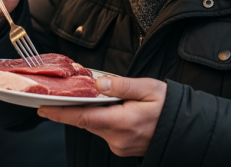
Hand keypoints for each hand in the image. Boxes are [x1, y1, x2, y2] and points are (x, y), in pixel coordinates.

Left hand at [37, 76, 166, 156]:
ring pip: (95, 126)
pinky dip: (101, 118)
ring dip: (91, 112)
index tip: (42, 109)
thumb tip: (97, 82)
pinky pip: (105, 131)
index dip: (60, 113)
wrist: (188, 130)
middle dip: (75, 107)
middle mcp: (118, 138)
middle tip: (64, 91)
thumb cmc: (171, 107)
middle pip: (86, 121)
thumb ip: (122, 85)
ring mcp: (120, 146)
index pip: (83, 118)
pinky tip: (109, 108)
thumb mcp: (149, 88)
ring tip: (92, 95)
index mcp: (123, 122)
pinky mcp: (122, 147)